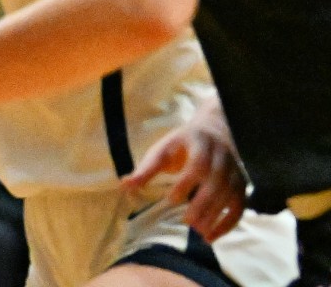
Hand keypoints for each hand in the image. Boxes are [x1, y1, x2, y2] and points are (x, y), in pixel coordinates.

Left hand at [121, 97, 245, 241]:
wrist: (214, 130)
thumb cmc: (182, 144)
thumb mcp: (162, 149)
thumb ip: (146, 168)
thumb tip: (124, 186)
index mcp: (200, 144)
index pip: (198, 164)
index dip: (187, 182)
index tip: (171, 199)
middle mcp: (222, 158)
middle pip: (217, 183)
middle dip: (203, 203)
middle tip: (187, 222)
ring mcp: (234, 172)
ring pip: (230, 196)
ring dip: (216, 216)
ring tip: (199, 233)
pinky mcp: (241, 186)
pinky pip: (240, 207)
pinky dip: (228, 223)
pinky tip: (211, 236)